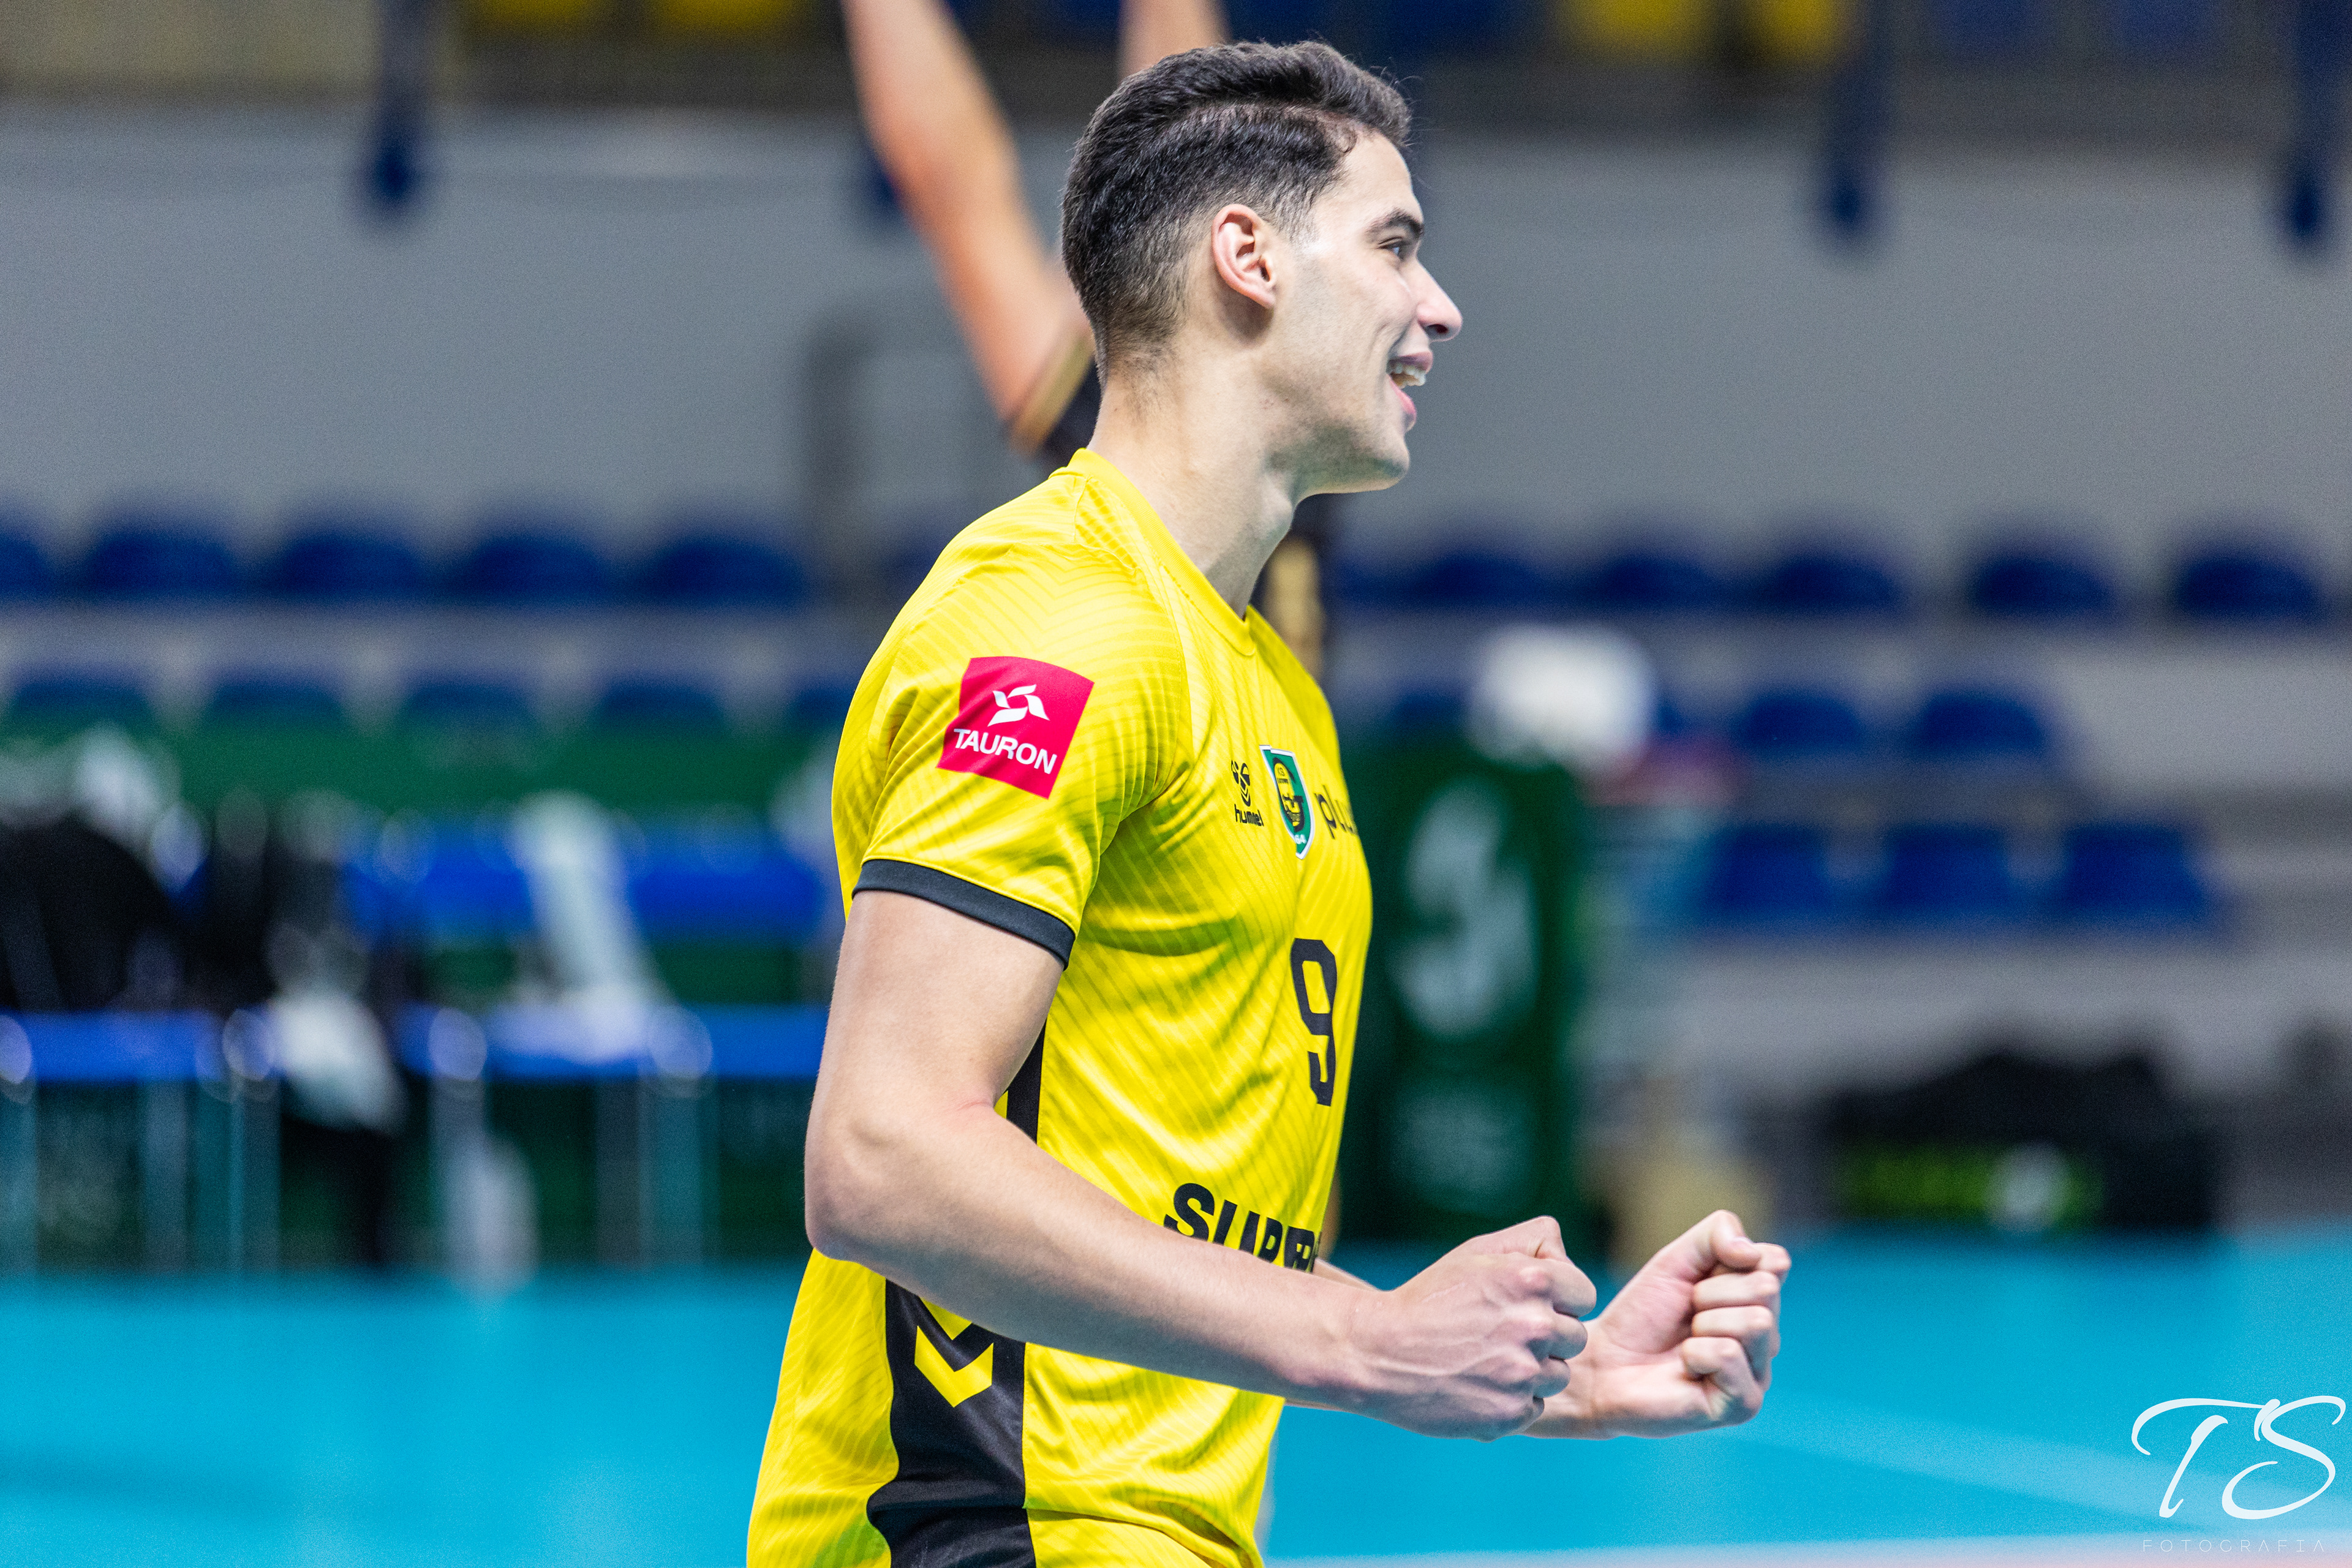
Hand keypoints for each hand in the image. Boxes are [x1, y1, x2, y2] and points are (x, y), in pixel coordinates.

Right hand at [1337, 1216, 1596, 1440]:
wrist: (1379, 1353)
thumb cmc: (1431, 1298)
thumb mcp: (1477, 1252)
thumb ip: (1533, 1241)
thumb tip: (1566, 1254)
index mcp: (1532, 1280)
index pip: (1584, 1295)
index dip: (1558, 1299)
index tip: (1525, 1304)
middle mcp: (1535, 1326)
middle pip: (1576, 1337)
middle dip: (1547, 1335)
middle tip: (1502, 1333)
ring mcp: (1524, 1374)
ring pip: (1559, 1375)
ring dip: (1533, 1370)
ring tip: (1488, 1359)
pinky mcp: (1511, 1414)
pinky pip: (1535, 1406)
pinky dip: (1513, 1399)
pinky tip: (1479, 1384)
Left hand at [1549, 1209, 1788, 1438]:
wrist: (1604, 1363)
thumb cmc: (1643, 1314)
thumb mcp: (1676, 1259)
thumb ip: (1719, 1234)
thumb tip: (1767, 1256)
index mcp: (1758, 1302)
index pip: (1773, 1261)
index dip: (1724, 1263)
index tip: (1695, 1284)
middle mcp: (1768, 1338)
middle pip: (1765, 1289)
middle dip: (1710, 1294)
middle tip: (1686, 1317)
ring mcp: (1760, 1373)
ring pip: (1756, 1322)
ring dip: (1703, 1324)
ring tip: (1686, 1342)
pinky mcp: (1744, 1405)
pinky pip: (1729, 1354)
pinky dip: (1695, 1353)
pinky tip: (1687, 1368)